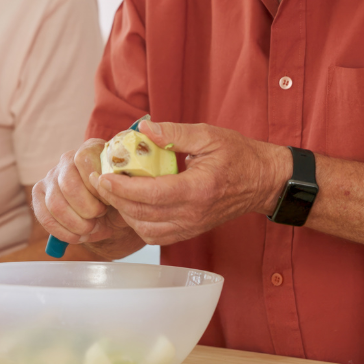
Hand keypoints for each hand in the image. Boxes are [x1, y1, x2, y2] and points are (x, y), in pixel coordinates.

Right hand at [32, 140, 143, 258]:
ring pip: (56, 204)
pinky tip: (77, 236)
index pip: (84, 159)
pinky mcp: (39, 194)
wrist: (110, 215)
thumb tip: (113, 190)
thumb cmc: (119, 199)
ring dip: (76, 224)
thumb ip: (122, 188)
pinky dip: (62, 232)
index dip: (95, 184)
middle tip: (100, 217)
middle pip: (68, 184)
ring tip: (91, 229)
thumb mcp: (127, 192)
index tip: (108, 200)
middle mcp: (67, 159)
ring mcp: (51, 176)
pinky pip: (44, 217)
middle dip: (86, 209)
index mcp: (91, 150)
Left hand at [88, 120, 290, 245]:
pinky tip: (130, 204)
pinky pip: (157, 235)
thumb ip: (175, 132)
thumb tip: (144, 128)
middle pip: (143, 215)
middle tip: (101, 180)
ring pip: (147, 230)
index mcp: (198, 189)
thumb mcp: (209, 135)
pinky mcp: (190, 231)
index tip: (104, 176)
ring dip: (125, 213)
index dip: (123, 188)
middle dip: (116, 199)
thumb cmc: (238, 155)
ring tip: (113, 191)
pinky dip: (138, 222)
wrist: (263, 182)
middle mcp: (193, 214)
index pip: (152, 195)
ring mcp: (192, 227)